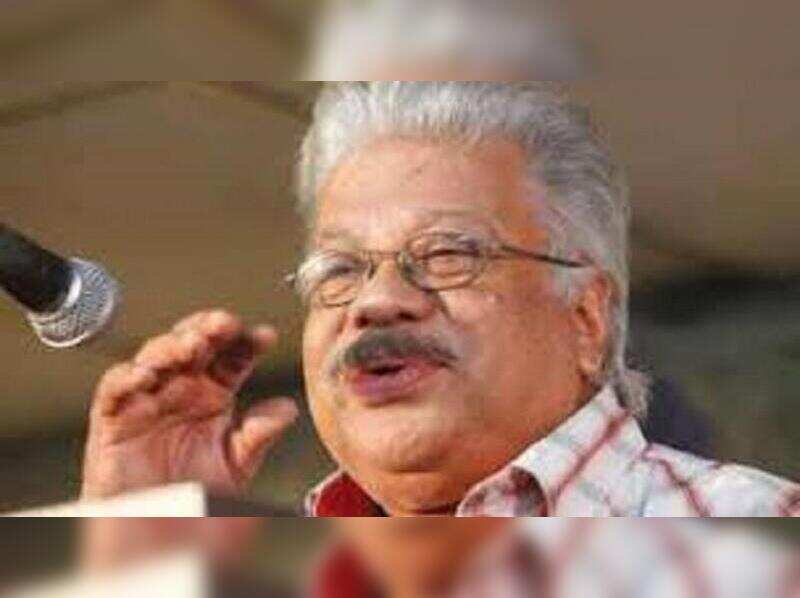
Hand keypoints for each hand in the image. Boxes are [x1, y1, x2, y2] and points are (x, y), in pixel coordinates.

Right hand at [81, 310, 298, 498]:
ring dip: (172, 346)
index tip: (266, 336)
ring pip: (155, 356)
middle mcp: (182, 387)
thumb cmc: (197, 494)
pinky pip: (113, 390)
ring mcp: (147, 398)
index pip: (233, 355)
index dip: (247, 341)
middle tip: (225, 324)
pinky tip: (145, 374)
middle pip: (194, 342)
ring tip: (191, 345)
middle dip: (208, 328)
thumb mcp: (238, 463)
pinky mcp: (113, 421)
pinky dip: (126, 378)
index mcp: (216, 391)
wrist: (159, 538)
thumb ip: (260, 434)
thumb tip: (288, 408)